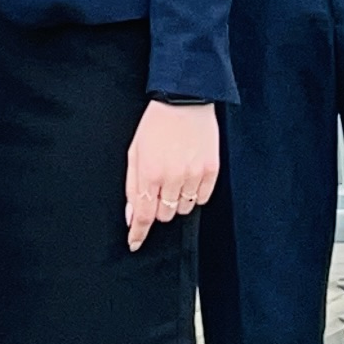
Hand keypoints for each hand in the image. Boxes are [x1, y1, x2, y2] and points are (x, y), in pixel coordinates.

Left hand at [126, 99, 218, 248]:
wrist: (184, 99)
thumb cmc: (155, 124)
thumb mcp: (135, 152)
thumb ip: (132, 186)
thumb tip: (131, 216)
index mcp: (150, 173)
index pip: (144, 215)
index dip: (139, 233)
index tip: (135, 244)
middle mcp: (173, 177)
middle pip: (165, 215)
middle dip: (158, 207)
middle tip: (159, 187)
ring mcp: (194, 174)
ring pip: (184, 209)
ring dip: (176, 201)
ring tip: (175, 177)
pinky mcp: (211, 170)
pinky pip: (203, 198)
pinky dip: (194, 194)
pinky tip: (189, 177)